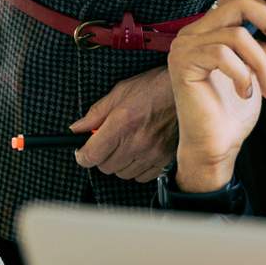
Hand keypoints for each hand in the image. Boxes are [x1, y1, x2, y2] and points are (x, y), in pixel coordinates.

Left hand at [72, 66, 178, 182]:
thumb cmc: (155, 88)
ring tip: (126, 144)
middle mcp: (137, 142)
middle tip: (107, 142)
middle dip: (101, 156)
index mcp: (121, 124)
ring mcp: (152, 154)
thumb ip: (96, 113)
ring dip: (119, 162)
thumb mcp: (120, 92)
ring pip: (123, 173)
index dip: (82, 156)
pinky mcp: (165, 161)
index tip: (82, 152)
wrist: (187, 92)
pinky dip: (137, 167)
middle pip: (105, 167)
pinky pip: (142, 176)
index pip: (91, 155)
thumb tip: (77, 128)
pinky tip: (139, 151)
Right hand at [166, 0, 265, 191]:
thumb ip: (265, 47)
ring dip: (262, 65)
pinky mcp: (182, 62)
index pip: (239, 2)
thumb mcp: (257, 72)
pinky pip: (222, 55)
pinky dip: (242, 75)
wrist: (217, 145)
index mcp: (207, 31)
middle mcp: (192, 33)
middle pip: (238, 5)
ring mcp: (184, 46)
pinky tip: (245, 93)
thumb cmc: (233, 111)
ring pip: (237, 36)